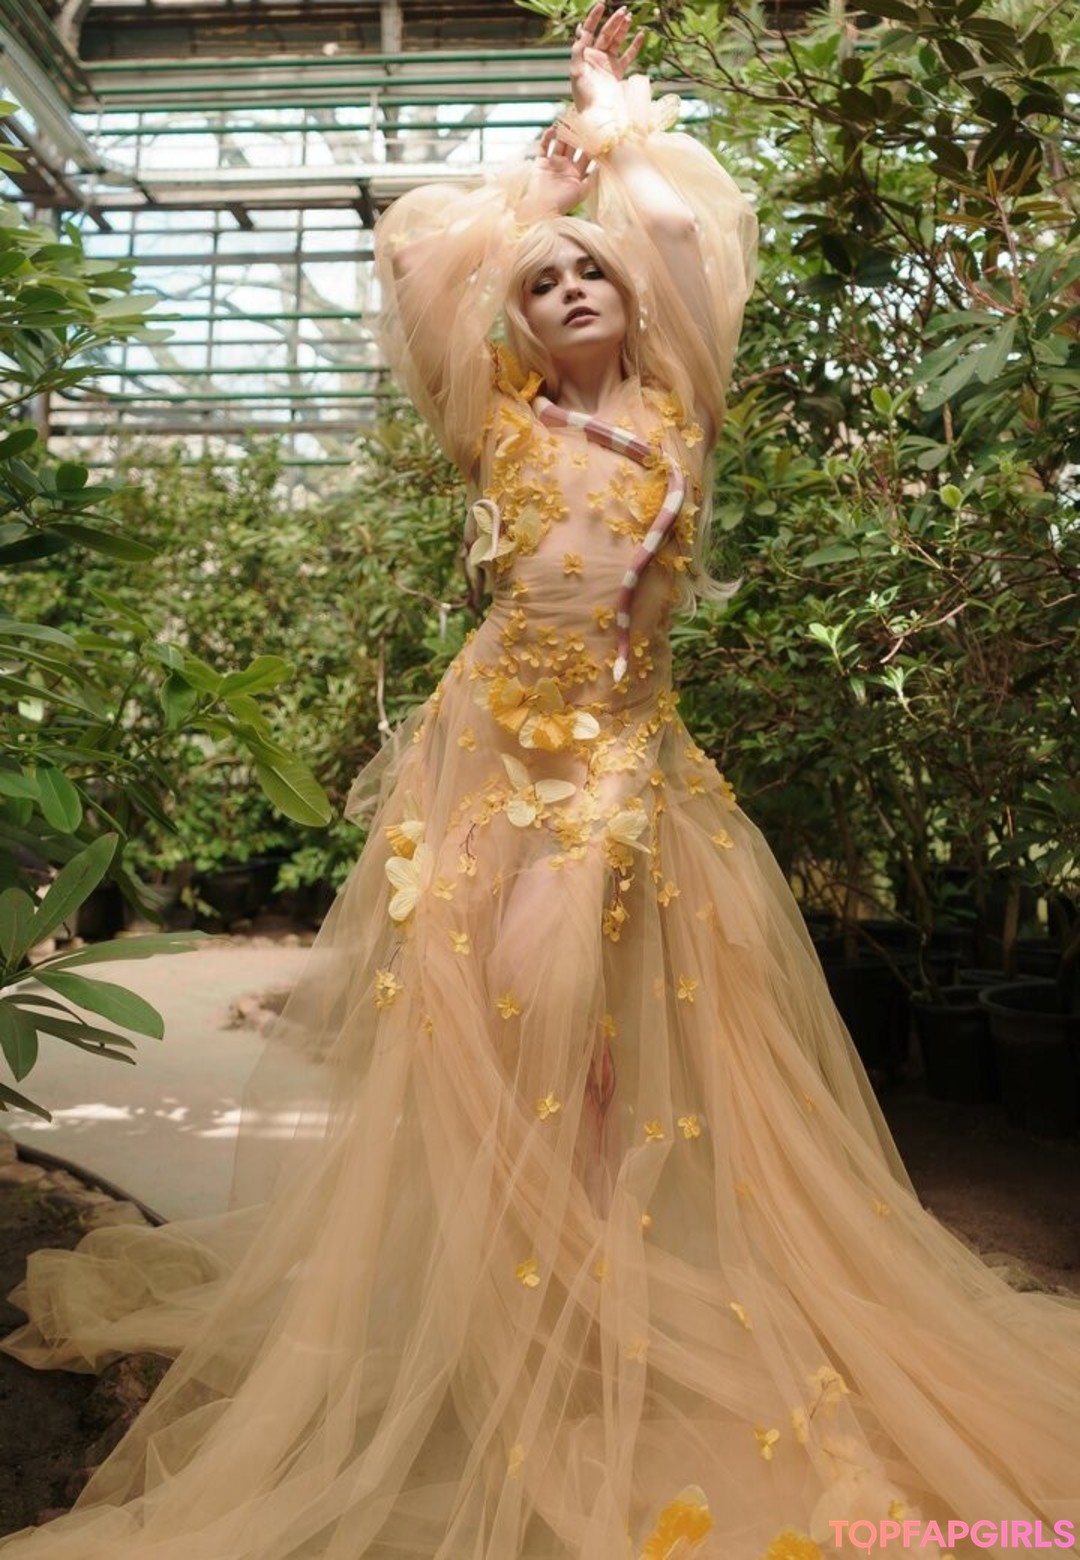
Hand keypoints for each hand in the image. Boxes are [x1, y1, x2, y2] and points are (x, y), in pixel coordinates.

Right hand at [526, 125, 591, 215]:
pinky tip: (552, 129)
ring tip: (567, 119)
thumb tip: (604, 163)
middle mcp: (566, 167)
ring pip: (559, 143)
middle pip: (573, 146)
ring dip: (563, 132)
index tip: (595, 130)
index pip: (586, 154)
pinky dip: (547, 137)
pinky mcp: (540, 163)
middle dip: (577, 133)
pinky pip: (544, 146)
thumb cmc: (563, 204)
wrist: (542, 211)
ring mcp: (553, 164)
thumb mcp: (583, 192)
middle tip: (582, 119)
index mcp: (577, 174)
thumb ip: (593, 178)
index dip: (590, 143)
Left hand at [569, 2, 644, 116]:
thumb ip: (578, 52)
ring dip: (623, 29)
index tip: (602, 4)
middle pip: (605, 33)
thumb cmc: (583, 97)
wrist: (597, 115)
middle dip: (613, 21)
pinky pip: (628, 55)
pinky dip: (635, 45)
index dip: (594, 17)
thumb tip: (580, 31)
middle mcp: (594, 57)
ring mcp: (607, 64)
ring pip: (616, 41)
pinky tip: (641, 34)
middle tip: (624, 11)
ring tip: (629, 17)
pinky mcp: (617, 72)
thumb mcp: (576, 73)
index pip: (587, 30)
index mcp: (583, 55)